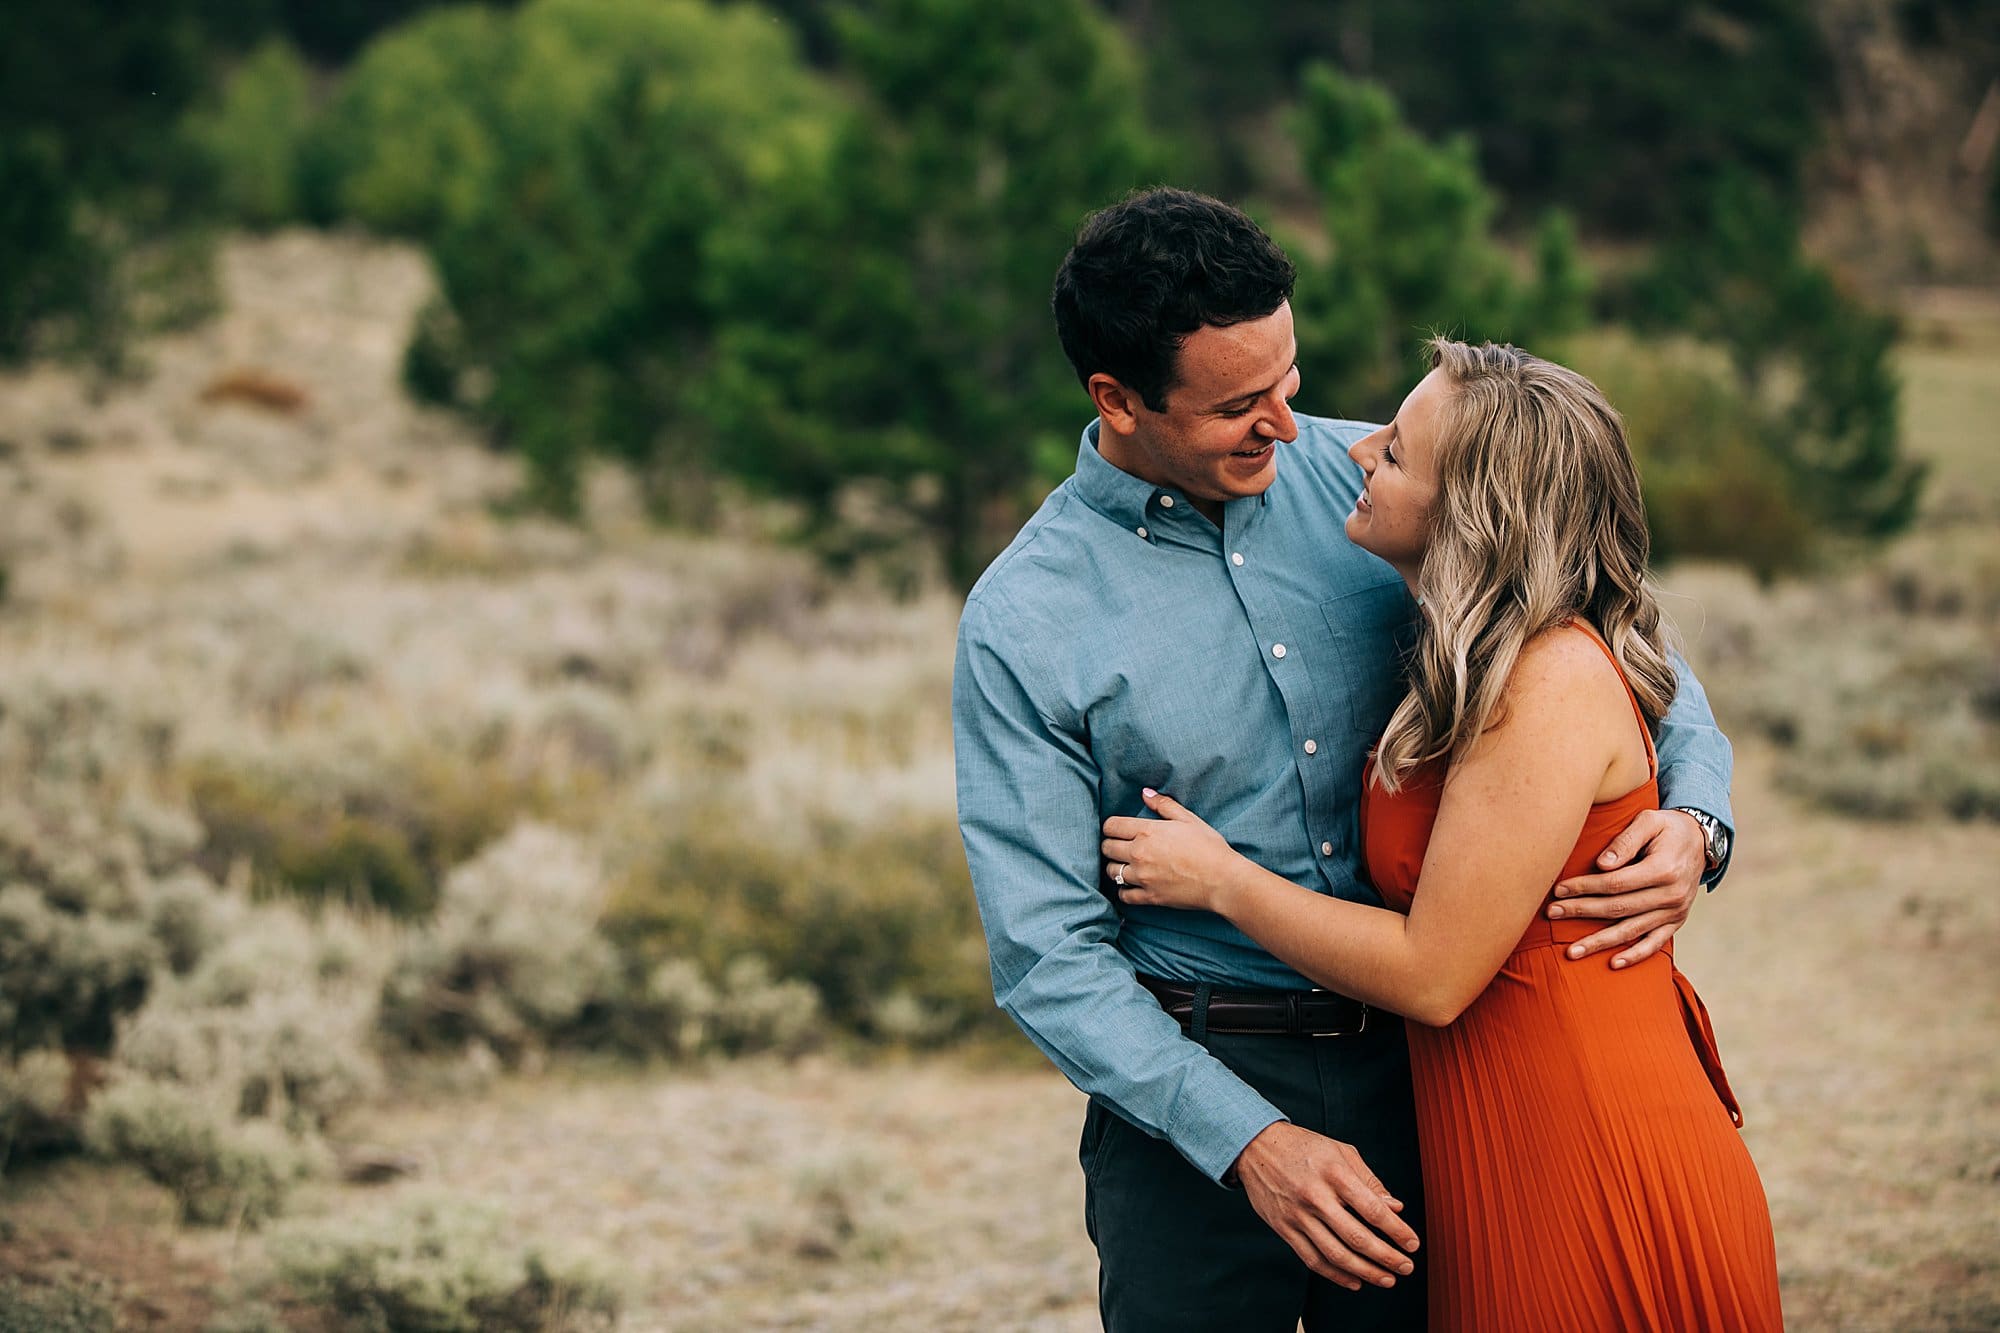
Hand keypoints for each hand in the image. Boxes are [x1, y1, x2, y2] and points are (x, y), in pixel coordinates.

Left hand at [1101, 789, 1240, 911]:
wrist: (1222, 879)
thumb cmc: (1209, 846)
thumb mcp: (1188, 819)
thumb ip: (1164, 804)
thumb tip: (1145, 793)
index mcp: (1147, 832)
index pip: (1111, 826)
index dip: (1111, 827)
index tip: (1117, 830)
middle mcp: (1139, 854)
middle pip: (1107, 848)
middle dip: (1110, 845)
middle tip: (1120, 847)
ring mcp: (1143, 877)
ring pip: (1112, 872)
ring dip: (1115, 867)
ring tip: (1126, 865)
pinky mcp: (1150, 897)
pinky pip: (1124, 895)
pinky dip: (1124, 891)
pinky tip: (1132, 886)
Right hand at [1232, 1122, 1418, 1290]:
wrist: (1255, 1146)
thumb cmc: (1303, 1146)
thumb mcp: (1341, 1151)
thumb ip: (1370, 1180)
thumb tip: (1396, 1207)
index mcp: (1334, 1173)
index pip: (1372, 1209)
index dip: (1396, 1230)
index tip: (1412, 1243)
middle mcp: (1315, 1196)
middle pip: (1356, 1236)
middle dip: (1386, 1257)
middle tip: (1406, 1267)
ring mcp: (1297, 1215)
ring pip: (1335, 1254)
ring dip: (1365, 1272)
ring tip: (1386, 1279)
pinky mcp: (1284, 1228)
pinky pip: (1312, 1259)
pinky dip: (1335, 1275)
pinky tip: (1355, 1281)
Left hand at [1547, 807, 1704, 968]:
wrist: (1701, 842)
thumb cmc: (1667, 828)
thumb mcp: (1649, 821)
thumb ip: (1626, 840)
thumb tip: (1602, 864)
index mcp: (1664, 869)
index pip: (1615, 883)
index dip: (1585, 887)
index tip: (1559, 890)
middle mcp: (1671, 895)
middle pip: (1618, 908)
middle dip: (1581, 911)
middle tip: (1552, 913)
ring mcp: (1674, 912)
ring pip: (1631, 931)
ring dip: (1599, 942)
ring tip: (1571, 952)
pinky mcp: (1676, 922)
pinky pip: (1655, 944)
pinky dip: (1635, 955)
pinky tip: (1613, 963)